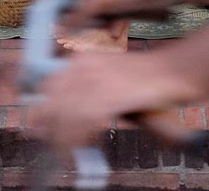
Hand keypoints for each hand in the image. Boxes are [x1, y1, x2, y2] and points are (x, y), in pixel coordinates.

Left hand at [36, 50, 182, 152]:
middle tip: (53, 146)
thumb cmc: (142, 82)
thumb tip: (61, 122)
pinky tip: (81, 146)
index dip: (42, 108)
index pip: (50, 84)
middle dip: (50, 126)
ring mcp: (96, 77)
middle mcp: (84, 64)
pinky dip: (80, 137)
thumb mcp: (107, 82)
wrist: (172, 72)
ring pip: (67, 113)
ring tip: (66, 152)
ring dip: (64, 137)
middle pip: (54, 99)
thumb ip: (85, 96)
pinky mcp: (108, 93)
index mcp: (81, 57)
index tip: (36, 126)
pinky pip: (85, 120)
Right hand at [60, 0, 169, 28]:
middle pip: (66, 1)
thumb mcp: (95, 3)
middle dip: (76, 17)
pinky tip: (114, 26)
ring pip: (84, 11)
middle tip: (79, 26)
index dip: (48, 2)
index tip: (50, 21)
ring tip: (106, 24)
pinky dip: (106, 20)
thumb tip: (57, 30)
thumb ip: (73, 17)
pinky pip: (99, 14)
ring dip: (94, 22)